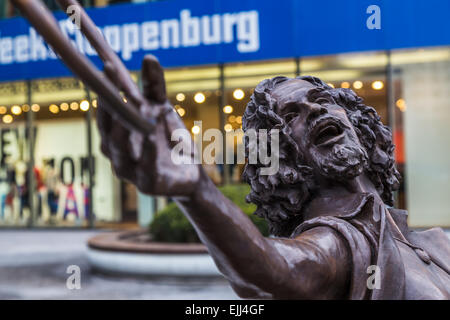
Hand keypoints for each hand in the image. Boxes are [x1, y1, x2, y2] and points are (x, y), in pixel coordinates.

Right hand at [96, 55, 200, 196]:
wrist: (190, 175)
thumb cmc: (170, 141)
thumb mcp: (163, 110)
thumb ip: (154, 87)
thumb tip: (149, 57)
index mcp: (115, 135)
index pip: (106, 111)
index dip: (106, 90)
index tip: (108, 67)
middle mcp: (116, 154)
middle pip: (107, 130)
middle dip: (110, 107)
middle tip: (114, 86)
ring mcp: (130, 172)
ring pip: (119, 151)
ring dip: (125, 130)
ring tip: (132, 110)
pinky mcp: (148, 185)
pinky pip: (145, 168)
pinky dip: (147, 152)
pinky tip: (151, 136)